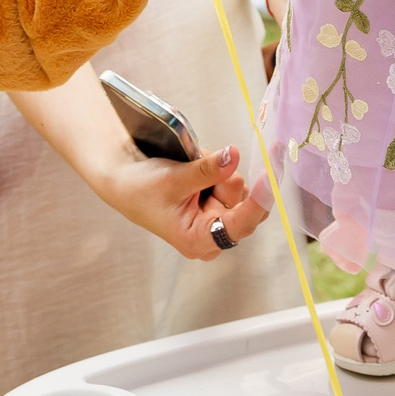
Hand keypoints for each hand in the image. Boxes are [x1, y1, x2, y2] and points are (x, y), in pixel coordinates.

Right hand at [92, 142, 266, 261]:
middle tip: (203, 165)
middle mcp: (213, 235)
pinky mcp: (217, 204)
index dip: (258, 200)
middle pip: (243, 204)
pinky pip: (232, 183)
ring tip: (192, 170)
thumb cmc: (142, 189)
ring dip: (221, 173)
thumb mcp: (174, 178)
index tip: (270, 176)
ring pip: (240, 191)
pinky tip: (200, 168)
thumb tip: (235, 156)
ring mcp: (217, 219)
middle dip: (227, 180)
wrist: (124, 182)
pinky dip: (221, 171)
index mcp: (200, 240)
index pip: (240, 224)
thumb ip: (207, 170)